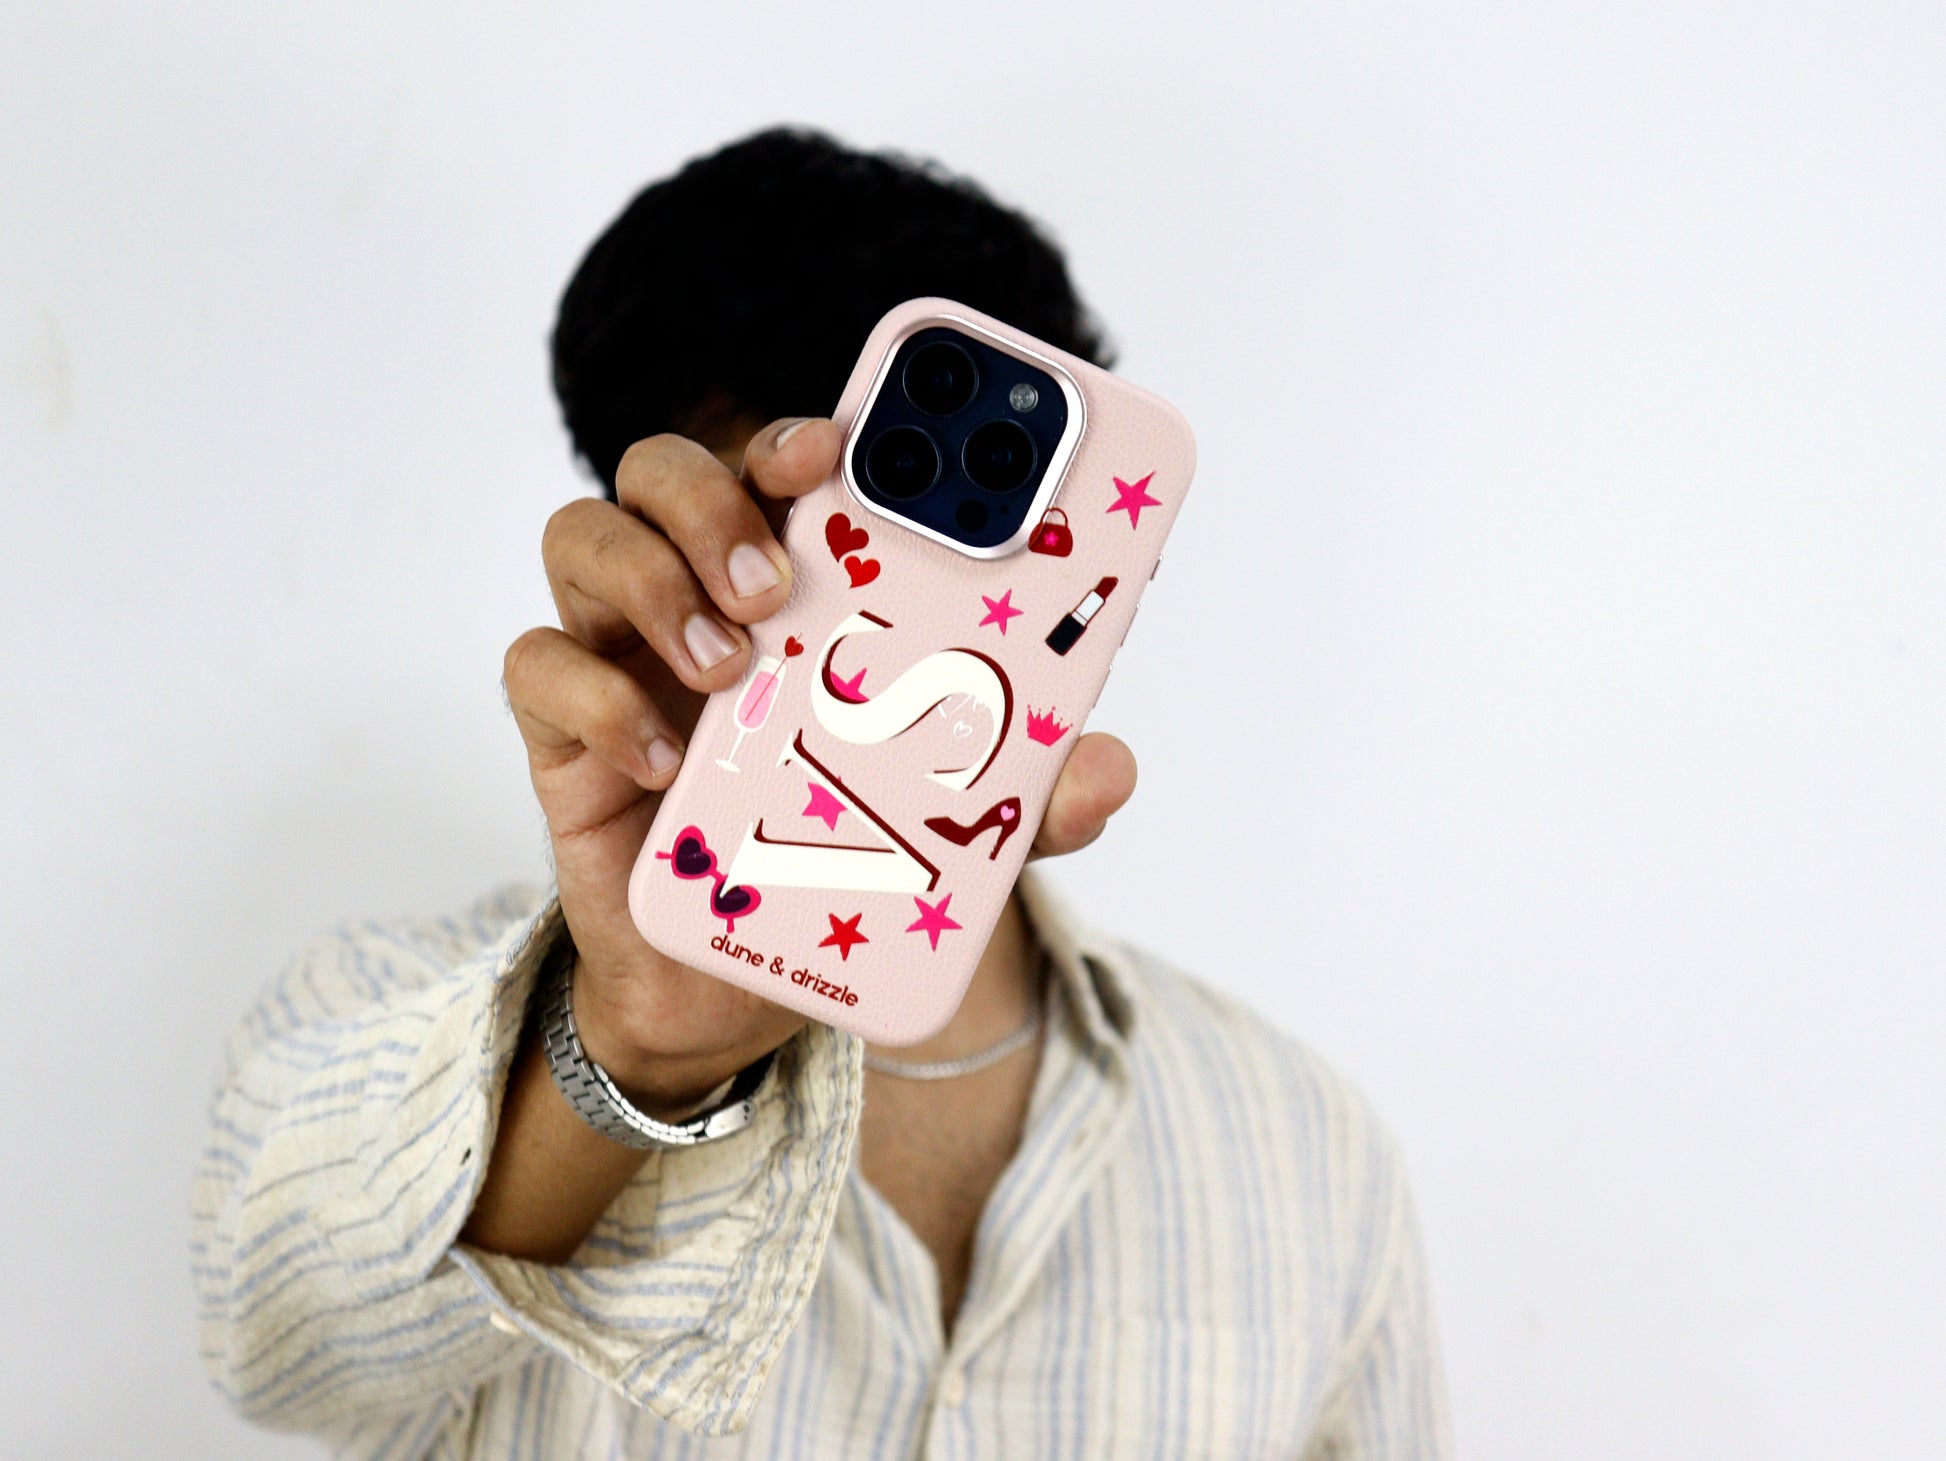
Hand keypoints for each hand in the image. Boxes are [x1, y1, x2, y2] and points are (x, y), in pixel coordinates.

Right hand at [502, 417, 1137, 1113]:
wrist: (732, 986)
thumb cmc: (836, 862)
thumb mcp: (953, 830)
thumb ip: (1027, 795)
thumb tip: (1110, 769)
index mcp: (796, 585)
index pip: (781, 468)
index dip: (801, 436)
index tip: (839, 444)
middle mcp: (698, 593)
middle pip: (663, 470)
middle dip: (713, 499)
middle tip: (774, 582)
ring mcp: (621, 653)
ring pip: (582, 536)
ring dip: (651, 579)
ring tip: (728, 668)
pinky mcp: (563, 732)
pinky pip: (533, 667)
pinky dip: (593, 697)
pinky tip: (662, 760)